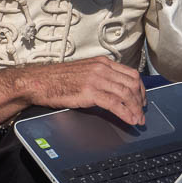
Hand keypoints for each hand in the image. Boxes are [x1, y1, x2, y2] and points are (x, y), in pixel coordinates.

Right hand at [21, 56, 145, 124]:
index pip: (131, 73)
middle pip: (132, 84)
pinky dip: (126, 113)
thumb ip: (100, 76)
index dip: (141, 89)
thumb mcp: (84, 71)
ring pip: (126, 94)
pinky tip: (130, 119)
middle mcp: (101, 68)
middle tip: (142, 112)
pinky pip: (114, 103)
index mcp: (102, 62)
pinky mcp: (90, 92)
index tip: (142, 99)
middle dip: (140, 100)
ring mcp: (96, 79)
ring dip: (135, 109)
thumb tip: (114, 89)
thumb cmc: (57, 79)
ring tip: (138, 119)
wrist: (38, 81)